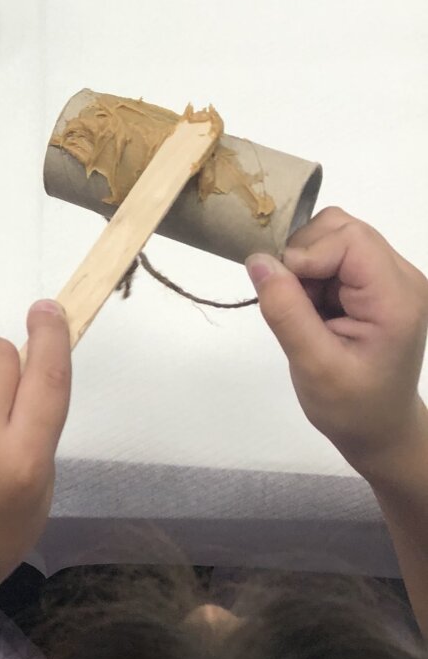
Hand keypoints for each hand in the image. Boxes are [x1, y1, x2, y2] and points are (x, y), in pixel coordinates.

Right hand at [248, 208, 427, 479]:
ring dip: (306, 263)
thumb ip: (286, 311)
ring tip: (304, 307)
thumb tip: (257, 259)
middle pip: (344, 228)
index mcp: (396, 298)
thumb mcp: (314, 366)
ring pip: (335, 235)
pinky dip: (312, 273)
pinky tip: (312, 309)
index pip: (350, 240)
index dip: (307, 253)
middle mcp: (401, 278)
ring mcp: (390, 279)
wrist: (378, 430)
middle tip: (291, 300)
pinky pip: (335, 254)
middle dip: (304, 254)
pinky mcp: (375, 284)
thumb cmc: (352, 407)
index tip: (281, 289)